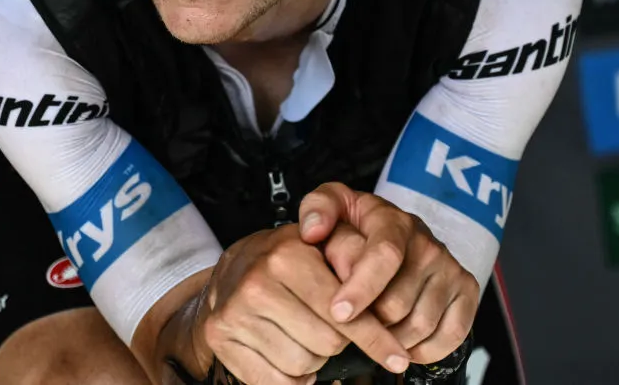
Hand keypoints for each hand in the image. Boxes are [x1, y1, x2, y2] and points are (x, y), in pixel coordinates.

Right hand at [196, 224, 411, 384]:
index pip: (345, 313)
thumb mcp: (321, 247)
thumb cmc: (285, 261)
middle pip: (328, 344)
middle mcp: (258, 283)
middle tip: (327, 325)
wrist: (230, 271)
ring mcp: (235, 313)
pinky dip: (291, 378)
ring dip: (313, 359)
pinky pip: (275, 382)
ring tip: (304, 335)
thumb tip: (384, 302)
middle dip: (338, 341)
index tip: (398, 357)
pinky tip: (290, 355)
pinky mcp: (220, 338)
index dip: (376, 338)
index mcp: (288, 256)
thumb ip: (354, 264)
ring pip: (303, 365)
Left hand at [299, 183, 478, 363]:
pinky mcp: (466, 290)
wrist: (399, 230)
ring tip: (374, 332)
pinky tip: (403, 343)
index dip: (361, 288)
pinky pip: (451, 335)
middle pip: (398, 303)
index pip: (384, 256)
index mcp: (394, 222)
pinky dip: (425, 350)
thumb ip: (317, 208)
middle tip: (353, 323)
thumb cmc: (361, 224)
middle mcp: (428, 244)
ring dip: (392, 340)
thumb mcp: (335, 204)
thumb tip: (313, 230)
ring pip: (421, 325)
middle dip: (369, 322)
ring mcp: (450, 268)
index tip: (338, 312)